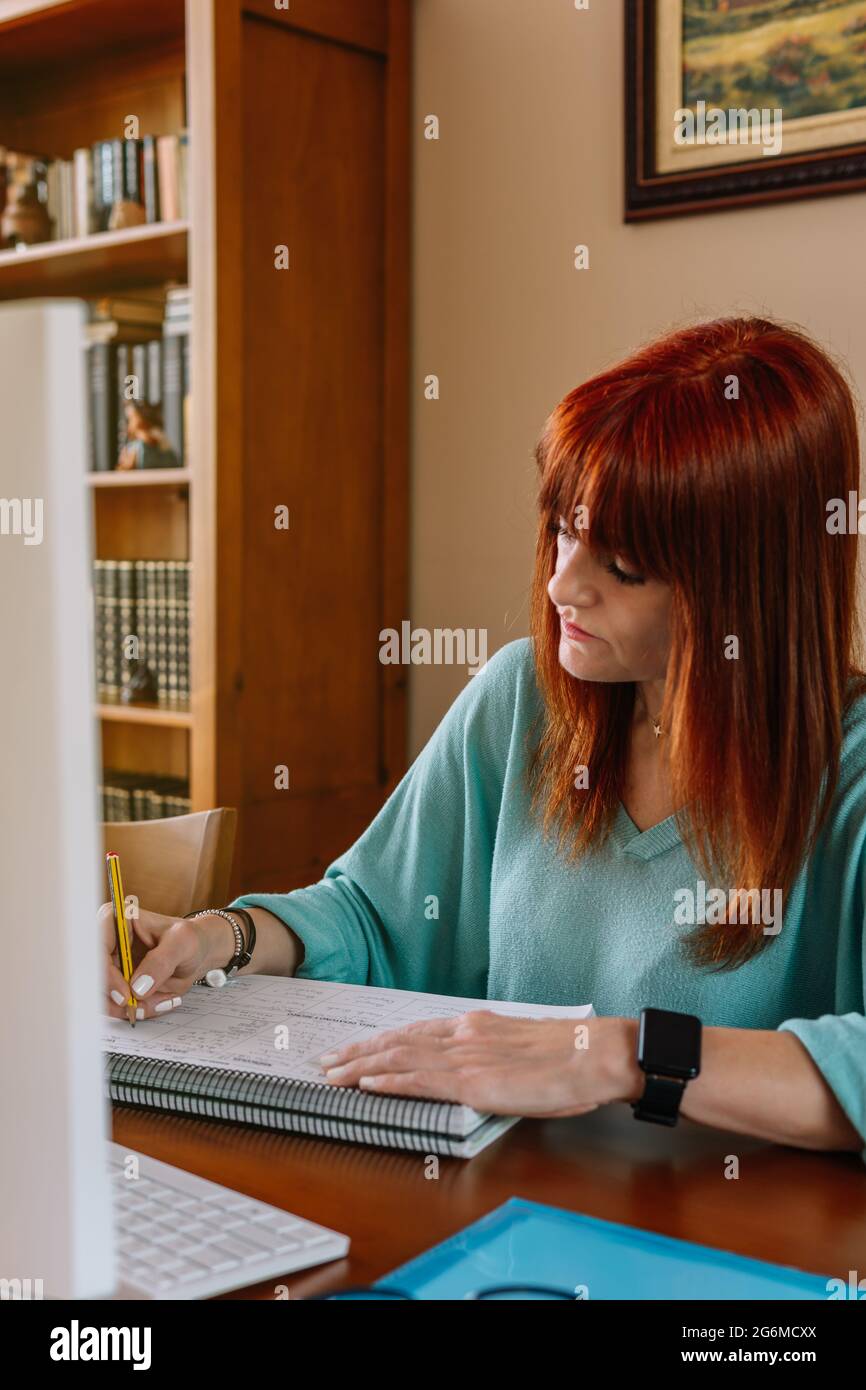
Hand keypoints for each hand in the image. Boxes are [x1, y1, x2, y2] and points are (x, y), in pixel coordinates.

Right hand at [100, 904, 231, 1019]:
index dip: (106, 975)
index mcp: (117, 919)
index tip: (126, 996)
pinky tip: (157, 1002)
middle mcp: (107, 942)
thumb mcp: (183, 943)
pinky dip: (135, 1010)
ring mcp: (109, 964)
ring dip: (127, 1008)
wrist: (197, 954)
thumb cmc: (189, 939)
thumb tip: (137, 987)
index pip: (97, 948)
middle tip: (139, 1009)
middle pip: (92, 977)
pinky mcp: (115, 983)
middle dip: (115, 1000)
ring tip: (158, 1002)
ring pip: (100, 996)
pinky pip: (114, 1005)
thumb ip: (161, 961)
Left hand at [319, 1011, 640, 1116]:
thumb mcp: (523, 1046)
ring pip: (399, 1058)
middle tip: (325, 1061)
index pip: (415, 1031)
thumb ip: (492, 1053)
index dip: (381, 1040)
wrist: (598, 1055)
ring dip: (360, 1067)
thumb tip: (476, 1069)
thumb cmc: (572, 1055)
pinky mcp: (475, 1084)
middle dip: (357, 1052)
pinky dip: (388, 1080)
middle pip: (397, 1041)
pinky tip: (365, 1083)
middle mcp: (464, 1035)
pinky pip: (421, 1081)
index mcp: (476, 1025)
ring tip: (331, 1074)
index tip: (355, 1048)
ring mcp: (467, 1058)